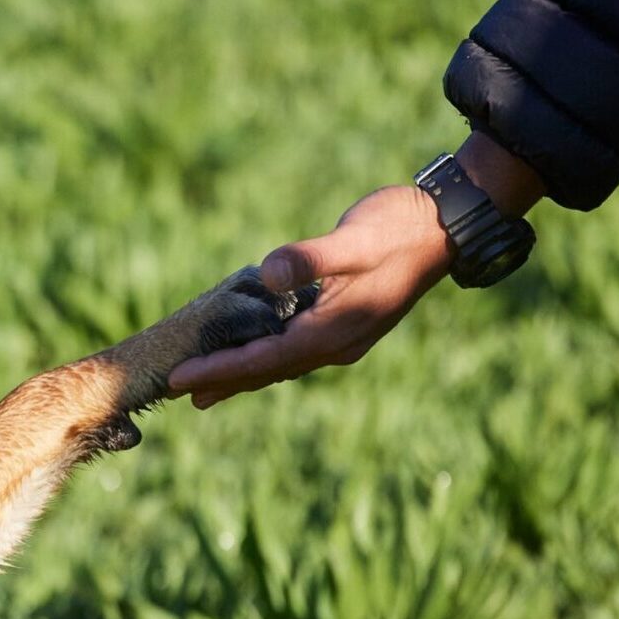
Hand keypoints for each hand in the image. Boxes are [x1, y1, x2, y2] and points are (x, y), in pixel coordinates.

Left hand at [166, 188, 451, 406]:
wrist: (445, 226)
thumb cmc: (399, 226)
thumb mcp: (354, 238)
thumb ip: (311, 259)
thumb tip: (268, 275)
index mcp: (335, 330)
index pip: (263, 359)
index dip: (219, 369)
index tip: (179, 379)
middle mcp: (337, 343)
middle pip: (267, 370)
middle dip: (221, 381)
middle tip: (173, 392)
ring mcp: (343, 337)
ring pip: (280, 364)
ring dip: (240, 375)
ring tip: (201, 390)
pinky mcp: (345, 323)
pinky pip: (293, 349)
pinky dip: (263, 357)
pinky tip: (247, 356)